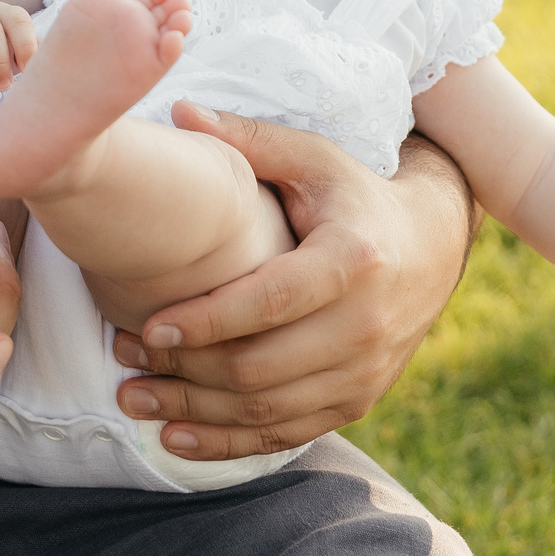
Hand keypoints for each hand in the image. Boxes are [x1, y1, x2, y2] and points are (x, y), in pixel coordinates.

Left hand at [108, 105, 472, 460]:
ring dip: (193, 411)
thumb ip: (249, 142)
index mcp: (353, 260)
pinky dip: (228, 443)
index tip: (146, 325)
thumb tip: (179, 113)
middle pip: (260, 367)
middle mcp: (366, 325)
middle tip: (121, 357)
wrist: (432, 245)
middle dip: (183, 369)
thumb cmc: (356, 195)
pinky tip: (176, 436)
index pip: (269, 302)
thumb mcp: (313, 159)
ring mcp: (365, 372)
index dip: (205, 321)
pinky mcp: (359, 401)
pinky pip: (287, 434)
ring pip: (266, 410)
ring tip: (132, 396)